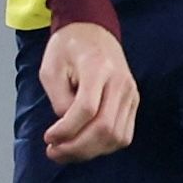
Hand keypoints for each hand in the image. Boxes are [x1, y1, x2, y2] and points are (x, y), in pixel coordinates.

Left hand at [38, 22, 137, 162]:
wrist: (93, 30)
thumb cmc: (68, 48)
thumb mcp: (51, 68)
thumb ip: (59, 99)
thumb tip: (67, 128)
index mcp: (98, 67)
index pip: (87, 109)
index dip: (66, 130)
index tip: (48, 137)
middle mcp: (120, 82)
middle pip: (104, 127)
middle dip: (77, 147)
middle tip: (54, 152)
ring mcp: (131, 93)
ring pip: (117, 136)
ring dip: (90, 151)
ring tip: (66, 152)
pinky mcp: (133, 102)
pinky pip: (123, 135)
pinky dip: (104, 147)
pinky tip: (84, 145)